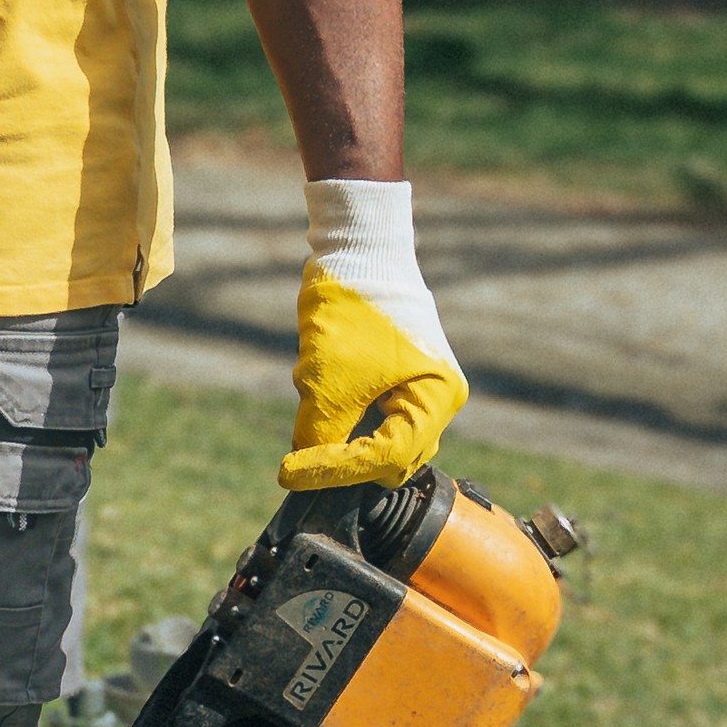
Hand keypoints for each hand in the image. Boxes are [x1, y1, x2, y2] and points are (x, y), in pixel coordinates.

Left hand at [283, 179, 467, 489]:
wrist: (355, 252)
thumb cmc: (351, 312)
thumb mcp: (327, 379)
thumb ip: (320, 432)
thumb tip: (304, 473)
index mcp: (438, 399)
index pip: (388, 457)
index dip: (336, 470)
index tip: (288, 473)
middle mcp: (438, 400)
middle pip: (390, 459)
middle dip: (342, 455)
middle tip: (298, 455)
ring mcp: (419, 391)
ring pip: (375, 440)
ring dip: (338, 432)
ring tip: (312, 395)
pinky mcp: (396, 381)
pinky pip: (366, 416)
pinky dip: (338, 411)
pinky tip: (316, 380)